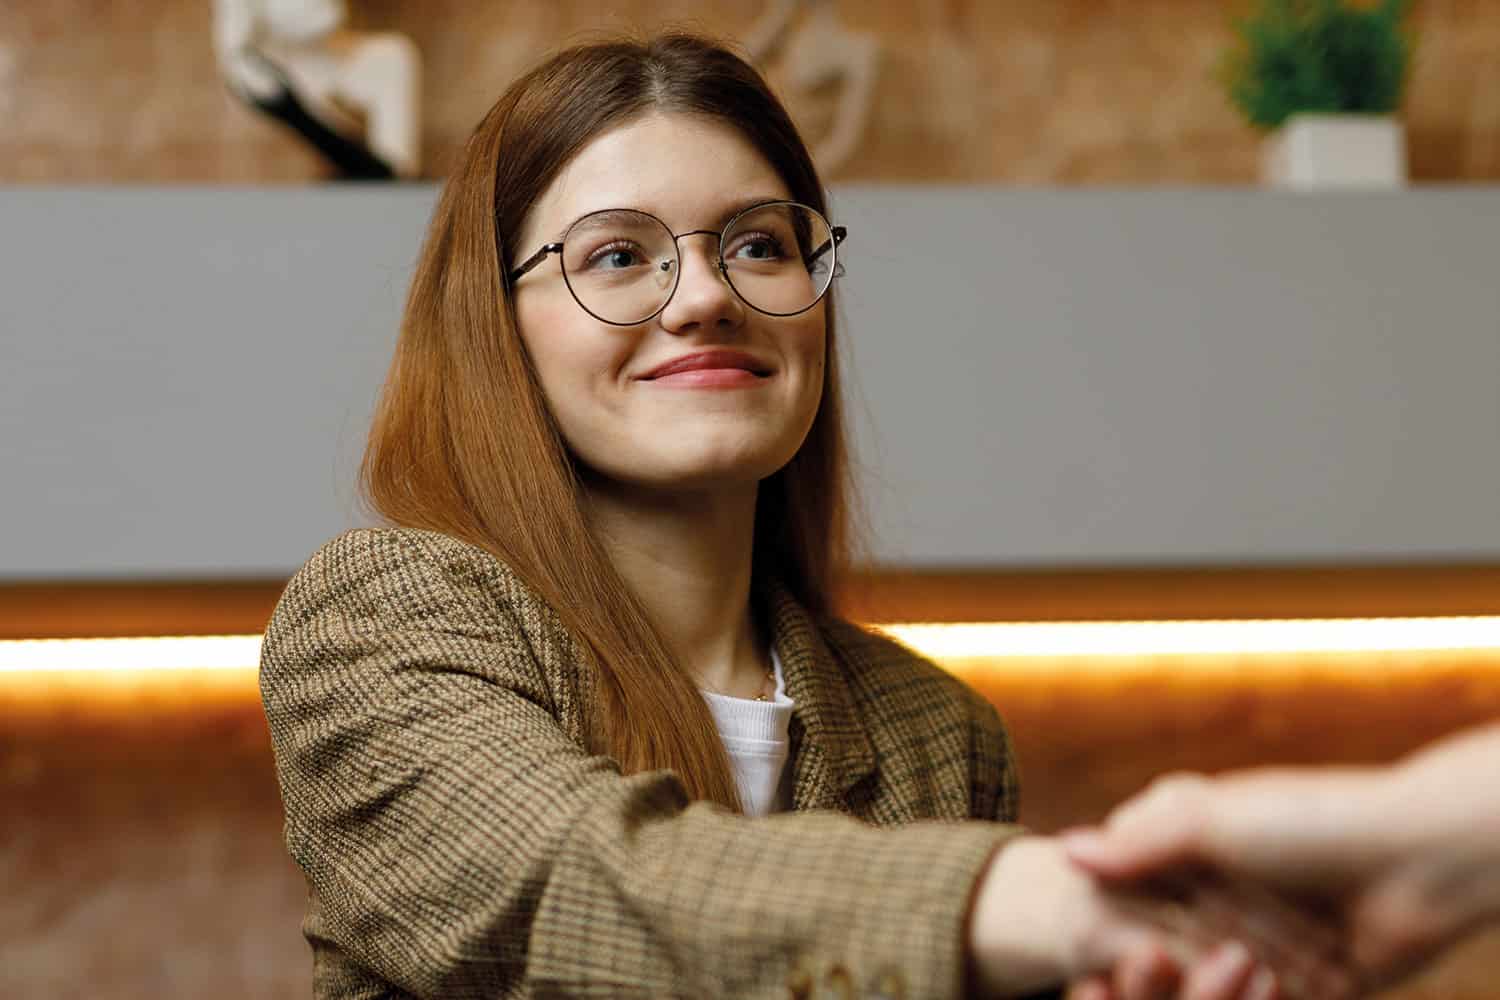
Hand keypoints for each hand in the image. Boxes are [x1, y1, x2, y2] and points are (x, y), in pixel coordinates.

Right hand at [1061, 728, 1499, 994]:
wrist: (1417, 861)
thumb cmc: (1310, 822)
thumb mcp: (1209, 818)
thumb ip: (1137, 841)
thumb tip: (1067, 852)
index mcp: (1196, 848)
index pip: (1131, 896)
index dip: (1112, 928)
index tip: (1093, 955)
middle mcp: (1225, 896)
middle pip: (1163, 949)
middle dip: (1154, 972)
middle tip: (1144, 972)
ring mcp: (1263, 944)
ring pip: (1203, 984)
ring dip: (1204, 989)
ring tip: (1239, 969)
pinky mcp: (1301, 985)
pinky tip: (1259, 984)